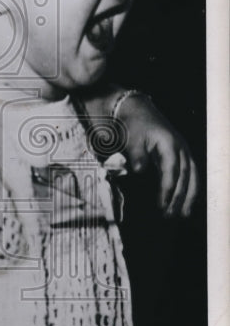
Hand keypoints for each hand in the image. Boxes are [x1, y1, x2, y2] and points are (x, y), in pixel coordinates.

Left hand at [116, 94, 198, 217]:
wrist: (139, 110)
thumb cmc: (134, 125)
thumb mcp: (132, 138)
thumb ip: (136, 155)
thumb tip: (139, 171)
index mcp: (169, 143)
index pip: (171, 170)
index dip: (167, 188)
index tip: (161, 204)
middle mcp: (181, 148)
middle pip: (185, 176)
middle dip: (179, 197)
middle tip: (170, 215)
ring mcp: (184, 151)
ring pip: (193, 176)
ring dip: (190, 196)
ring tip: (185, 214)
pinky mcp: (183, 155)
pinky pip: (192, 174)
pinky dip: (192, 189)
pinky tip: (189, 202)